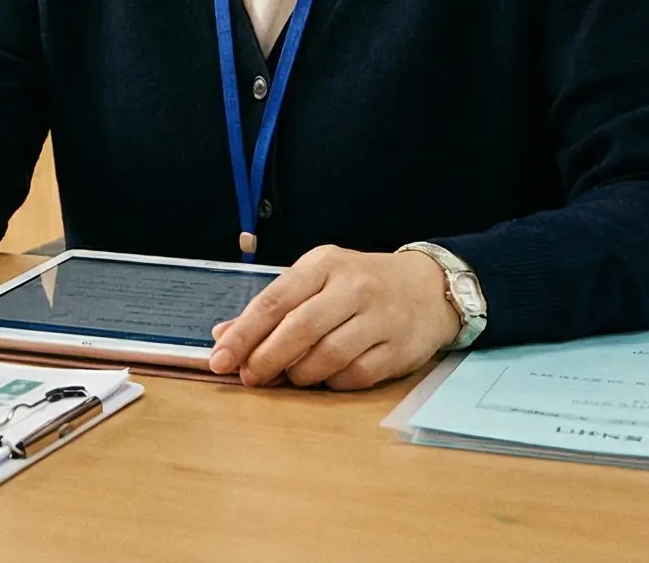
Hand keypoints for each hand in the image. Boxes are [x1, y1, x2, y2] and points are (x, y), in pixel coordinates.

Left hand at [207, 245, 460, 389]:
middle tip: (249, 377)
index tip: (220, 357)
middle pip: (299, 329)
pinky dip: (333, 382)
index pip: (275, 300)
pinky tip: (326, 377)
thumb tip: (223, 334)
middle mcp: (353, 287)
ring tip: (290, 376)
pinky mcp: (400, 349)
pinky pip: (356, 375)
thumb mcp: (316, 281)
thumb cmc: (359, 285)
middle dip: (266, 358)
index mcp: (324, 264)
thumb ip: (272, 307)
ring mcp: (380, 318)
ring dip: (300, 374)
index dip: (244, 333)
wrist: (428, 288)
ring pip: (327, 356)